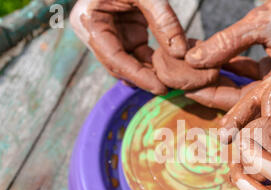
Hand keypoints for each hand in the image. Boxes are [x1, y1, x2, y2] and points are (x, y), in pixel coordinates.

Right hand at [70, 0, 186, 94]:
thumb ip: (163, 20)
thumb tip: (181, 53)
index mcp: (90, 22)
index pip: (114, 58)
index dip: (138, 76)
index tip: (161, 87)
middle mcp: (96, 33)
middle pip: (121, 65)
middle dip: (145, 78)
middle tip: (172, 88)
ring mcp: (110, 35)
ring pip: (131, 62)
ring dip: (151, 72)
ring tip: (175, 81)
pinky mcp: (125, 33)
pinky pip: (139, 54)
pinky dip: (154, 61)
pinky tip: (172, 69)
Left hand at [182, 0, 270, 109]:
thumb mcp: (262, 24)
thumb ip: (228, 42)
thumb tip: (193, 58)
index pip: (244, 102)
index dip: (215, 100)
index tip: (187, 91)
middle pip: (239, 100)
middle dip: (210, 92)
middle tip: (181, 85)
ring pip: (241, 88)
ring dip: (216, 80)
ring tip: (188, 74)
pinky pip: (246, 76)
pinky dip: (227, 68)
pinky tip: (206, 62)